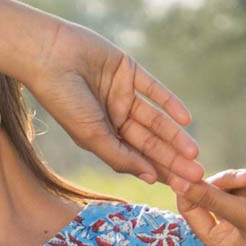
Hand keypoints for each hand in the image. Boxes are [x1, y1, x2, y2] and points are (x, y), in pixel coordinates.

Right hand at [25, 19, 205, 186]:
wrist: (49, 57)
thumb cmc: (64, 101)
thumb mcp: (92, 136)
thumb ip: (119, 157)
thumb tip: (149, 177)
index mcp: (101, 137)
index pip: (135, 158)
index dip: (158, 173)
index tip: (180, 189)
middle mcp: (113, 117)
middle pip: (149, 142)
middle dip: (172, 159)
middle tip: (196, 175)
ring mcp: (122, 93)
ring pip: (155, 119)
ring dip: (175, 136)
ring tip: (193, 153)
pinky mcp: (128, 70)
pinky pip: (154, 89)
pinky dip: (170, 103)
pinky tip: (185, 119)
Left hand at [169, 158, 245, 245]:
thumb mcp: (242, 213)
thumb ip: (209, 197)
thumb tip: (178, 182)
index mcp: (218, 240)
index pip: (190, 209)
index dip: (190, 188)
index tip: (193, 170)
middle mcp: (232, 228)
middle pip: (212, 192)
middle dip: (226, 180)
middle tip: (243, 178)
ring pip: (235, 183)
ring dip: (245, 175)